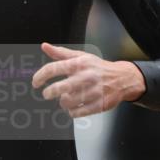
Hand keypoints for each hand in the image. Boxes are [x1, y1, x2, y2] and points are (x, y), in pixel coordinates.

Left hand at [31, 42, 146, 117]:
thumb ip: (61, 53)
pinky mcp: (99, 104)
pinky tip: (74, 107)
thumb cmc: (97, 67)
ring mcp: (94, 91)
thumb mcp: (81, 57)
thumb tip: (44, 46)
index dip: (41, 76)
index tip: (35, 83)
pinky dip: (72, 111)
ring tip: (66, 99)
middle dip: (49, 93)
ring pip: (68, 102)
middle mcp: (86, 76)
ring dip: (63, 102)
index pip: (54, 68)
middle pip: (60, 88)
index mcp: (79, 63)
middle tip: (47, 94)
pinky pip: (77, 113)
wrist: (123, 78)